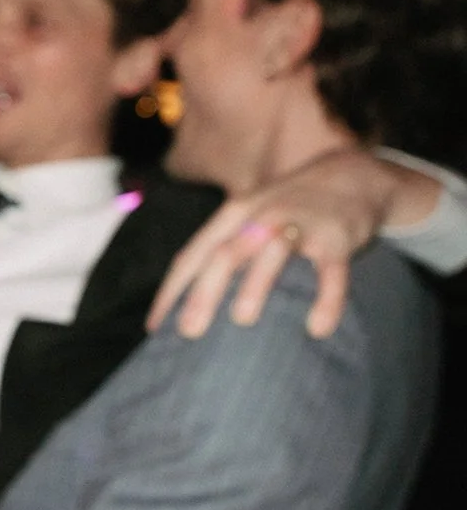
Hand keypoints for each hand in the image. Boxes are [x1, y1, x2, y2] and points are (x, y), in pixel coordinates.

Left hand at [148, 147, 438, 339]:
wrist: (352, 177)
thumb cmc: (287, 212)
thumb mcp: (248, 223)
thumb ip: (221, 256)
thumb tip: (187, 310)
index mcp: (232, 216)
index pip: (193, 255)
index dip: (172, 292)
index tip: (156, 330)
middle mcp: (260, 217)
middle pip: (225, 254)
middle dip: (204, 293)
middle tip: (188, 332)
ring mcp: (300, 225)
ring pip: (273, 253)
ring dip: (256, 285)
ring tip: (241, 320)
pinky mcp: (338, 238)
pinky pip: (331, 270)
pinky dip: (327, 298)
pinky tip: (317, 329)